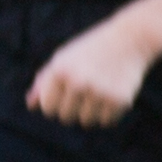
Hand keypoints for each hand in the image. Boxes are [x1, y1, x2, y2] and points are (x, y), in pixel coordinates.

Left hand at [29, 19, 156, 126]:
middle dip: (73, 108)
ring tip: (99, 91)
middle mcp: (78, 82)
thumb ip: (44, 81)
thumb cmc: (90, 50)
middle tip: (86, 90)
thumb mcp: (63, 58)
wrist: (130, 39)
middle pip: (66, 117)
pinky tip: (112, 94)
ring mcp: (99, 92)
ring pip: (86, 122)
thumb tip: (31, 106)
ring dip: (92, 112)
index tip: (65, 93)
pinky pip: (106, 122)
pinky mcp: (119, 100)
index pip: (48, 108)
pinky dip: (109, 113)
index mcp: (60, 71)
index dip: (56, 103)